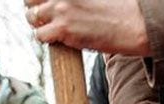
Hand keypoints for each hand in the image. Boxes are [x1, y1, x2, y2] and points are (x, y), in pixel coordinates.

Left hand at [25, 0, 149, 53]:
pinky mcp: (63, 28)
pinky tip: (55, 39)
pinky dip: (44, 38)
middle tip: (42, 16)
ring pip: (32, 17)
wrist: (131, 23)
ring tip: (49, 29)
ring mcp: (62, 8)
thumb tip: (64, 5)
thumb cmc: (117, 7)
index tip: (41, 4)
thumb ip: (75, 0)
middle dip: (33, 7)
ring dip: (38, 25)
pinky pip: (39, 35)